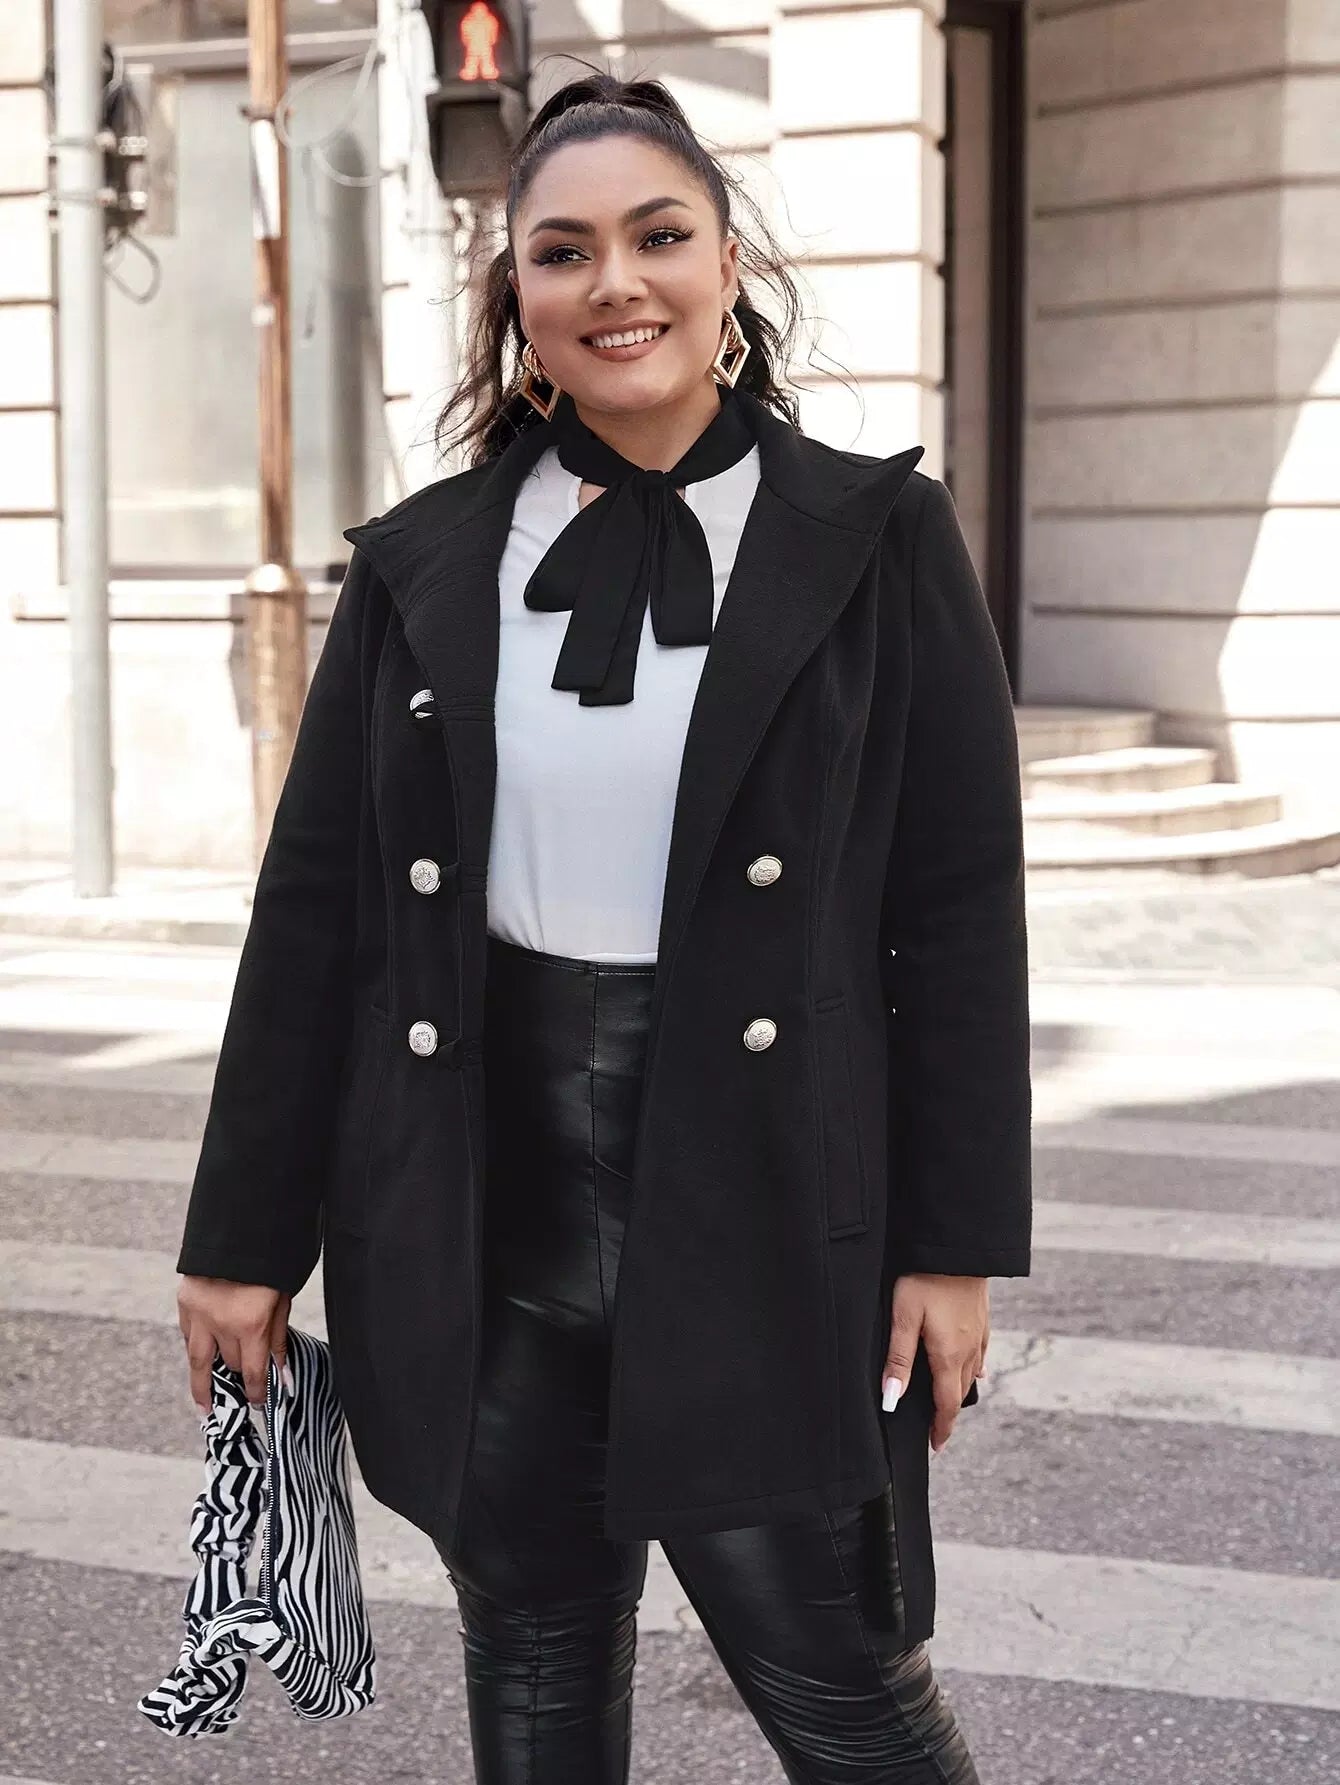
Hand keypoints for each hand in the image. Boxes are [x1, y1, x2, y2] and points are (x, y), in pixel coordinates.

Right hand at [177, 1275, 290, 1412]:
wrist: (240, 1227)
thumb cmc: (270, 1262)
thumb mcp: (283, 1299)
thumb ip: (278, 1337)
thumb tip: (281, 1373)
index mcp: (250, 1323)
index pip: (252, 1371)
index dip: (257, 1391)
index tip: (259, 1403)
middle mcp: (220, 1323)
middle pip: (228, 1363)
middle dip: (236, 1377)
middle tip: (240, 1396)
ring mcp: (198, 1313)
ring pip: (197, 1358)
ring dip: (202, 1383)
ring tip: (204, 1405)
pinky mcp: (185, 1301)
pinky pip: (188, 1334)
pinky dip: (196, 1346)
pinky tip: (200, 1359)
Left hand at [882, 1272, 988, 1454]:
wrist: (958, 1246)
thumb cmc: (926, 1278)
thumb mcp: (904, 1317)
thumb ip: (899, 1359)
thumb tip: (892, 1399)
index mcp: (949, 1355)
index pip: (947, 1404)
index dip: (941, 1428)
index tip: (935, 1446)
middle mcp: (969, 1350)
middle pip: (959, 1392)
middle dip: (949, 1413)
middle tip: (937, 1430)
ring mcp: (979, 1333)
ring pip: (970, 1373)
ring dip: (959, 1391)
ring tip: (948, 1404)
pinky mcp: (982, 1318)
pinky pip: (980, 1353)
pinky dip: (972, 1367)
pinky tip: (972, 1368)